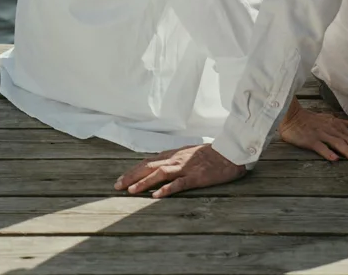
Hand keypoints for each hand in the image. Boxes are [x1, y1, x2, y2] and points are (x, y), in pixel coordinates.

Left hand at [113, 144, 244, 197]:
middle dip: (132, 176)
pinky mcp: (197, 177)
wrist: (230, 151)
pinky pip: (180, 183)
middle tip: (117, 186)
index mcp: (175, 154)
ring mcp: (186, 167)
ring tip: (131, 190)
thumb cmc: (211, 154)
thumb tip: (160, 165)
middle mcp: (177, 159)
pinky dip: (167, 189)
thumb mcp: (190, 153)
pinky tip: (157, 195)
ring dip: (144, 182)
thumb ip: (175, 158)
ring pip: (161, 173)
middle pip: (150, 166)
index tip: (121, 179)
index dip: (134, 170)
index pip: (149, 161)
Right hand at [278, 99, 347, 161]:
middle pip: (347, 139)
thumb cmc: (312, 120)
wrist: (292, 116)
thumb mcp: (332, 119)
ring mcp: (321, 134)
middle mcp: (331, 129)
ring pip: (337, 143)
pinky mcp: (310, 140)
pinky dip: (327, 152)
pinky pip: (320, 147)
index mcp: (336, 125)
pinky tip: (334, 159)